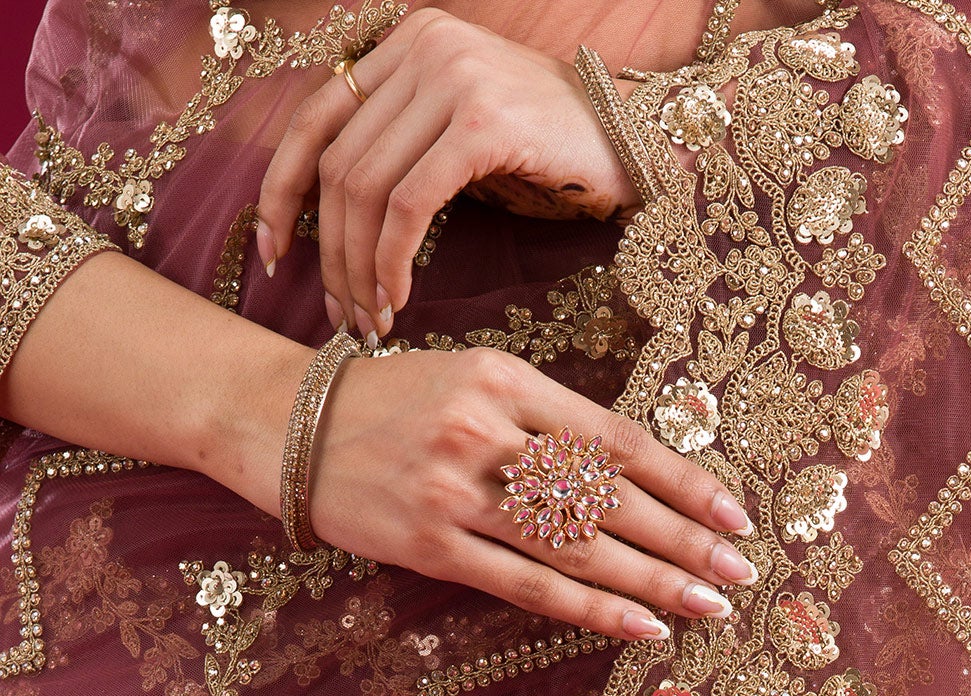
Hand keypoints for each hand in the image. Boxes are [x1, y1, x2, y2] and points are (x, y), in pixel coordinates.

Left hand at [257, 8, 638, 341]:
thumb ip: (404, 146)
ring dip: (359, 268)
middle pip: (338, 164)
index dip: (281, 190)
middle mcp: (424, 45)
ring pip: (367, 189)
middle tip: (339, 314)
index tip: (271, 252)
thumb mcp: (463, 134)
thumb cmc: (554, 152)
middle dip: (328, 252)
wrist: (641, 141)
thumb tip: (333, 219)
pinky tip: (399, 299)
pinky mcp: (481, 120)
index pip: (316, 117)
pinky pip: (410, 205)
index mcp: (409, 41)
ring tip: (371, 320)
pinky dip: (394, 260)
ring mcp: (452, 76)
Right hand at [304, 345, 756, 639]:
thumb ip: (546, 422)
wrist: (285, 425)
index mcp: (507, 379)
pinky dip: (589, 609)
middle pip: (608, 498)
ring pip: (576, 547)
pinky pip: (526, 586)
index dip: (683, 481)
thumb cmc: (393, 402)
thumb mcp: (472, 381)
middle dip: (684, 540)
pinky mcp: (430, 546)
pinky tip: (640, 625)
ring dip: (652, 581)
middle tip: (740, 571)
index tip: (733, 512)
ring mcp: (456, 493)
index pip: (617, 440)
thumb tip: (632, 478)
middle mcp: (487, 433)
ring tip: (708, 604)